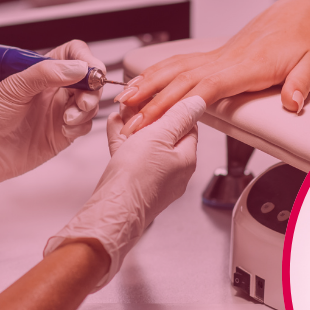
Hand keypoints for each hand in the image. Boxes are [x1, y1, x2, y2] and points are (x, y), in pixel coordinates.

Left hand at [0, 40, 101, 218]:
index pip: (72, 55)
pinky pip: (83, 126)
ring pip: (89, 104)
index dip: (86, 60)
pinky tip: (65, 128)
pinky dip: (81, 125)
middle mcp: (52, 91)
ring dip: (86, 108)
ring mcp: (58, 113)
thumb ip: (44, 74)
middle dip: (92, 88)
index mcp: (40, 73)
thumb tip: (77, 67)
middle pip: (88, 80)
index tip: (90, 71)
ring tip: (68, 117)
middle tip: (83, 99)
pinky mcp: (60, 136)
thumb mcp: (11, 89)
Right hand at [44, 96, 205, 288]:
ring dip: (133, 127)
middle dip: (148, 117)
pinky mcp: (136, 185)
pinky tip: (115, 128)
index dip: (171, 107)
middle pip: (165, 134)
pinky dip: (124, 142)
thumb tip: (198, 102)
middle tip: (134, 103)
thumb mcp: (159, 137)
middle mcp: (174, 171)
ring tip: (121, 112)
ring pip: (146, 146)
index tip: (156, 96)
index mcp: (186, 158)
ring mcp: (155, 179)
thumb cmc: (135, 179)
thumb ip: (178, 117)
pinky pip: (133, 158)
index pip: (187, 125)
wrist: (111, 212)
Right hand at [114, 0, 309, 134]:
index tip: (157, 119)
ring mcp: (219, 56)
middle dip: (152, 101)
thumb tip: (293, 103)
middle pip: (180, 81)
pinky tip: (143, 82)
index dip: (179, 104)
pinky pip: (181, 64)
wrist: (308, 14)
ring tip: (124, 101)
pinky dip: (158, 73)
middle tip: (128, 120)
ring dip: (147, 85)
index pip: (205, 87)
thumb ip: (301, 83)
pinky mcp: (218, 56)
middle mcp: (227, 59)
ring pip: (175, 70)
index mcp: (248, 65)